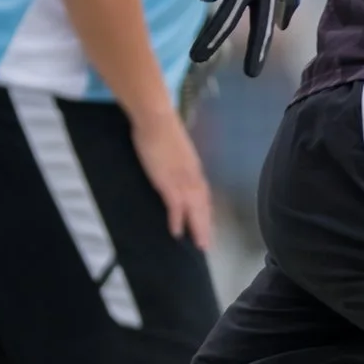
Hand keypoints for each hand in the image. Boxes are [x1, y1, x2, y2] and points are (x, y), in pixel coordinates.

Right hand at [131, 108, 215, 250]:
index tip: (207, 223)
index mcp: (194, 167)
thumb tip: (175, 167)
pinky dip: (177, 220)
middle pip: (203, 205)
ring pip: (194, 209)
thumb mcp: (175, 148)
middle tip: (206, 244)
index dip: (205, 210)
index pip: (204, 194)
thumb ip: (178, 160)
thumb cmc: (162, 129)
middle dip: (205, 225)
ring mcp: (181, 179)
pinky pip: (176, 206)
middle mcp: (193, 176)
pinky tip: (176, 232)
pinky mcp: (168, 182)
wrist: (156, 118)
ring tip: (198, 244)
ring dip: (197, 228)